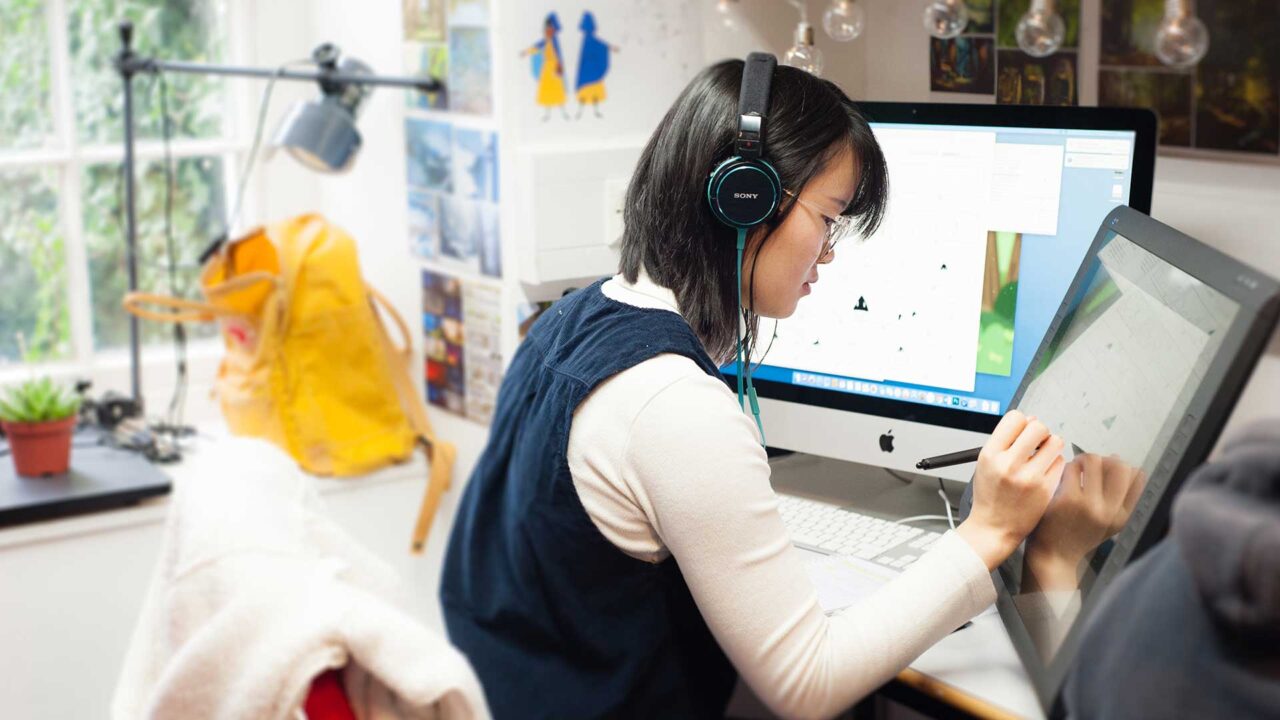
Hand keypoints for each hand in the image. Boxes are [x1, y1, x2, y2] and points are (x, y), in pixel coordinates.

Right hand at [957, 410, 1065, 570]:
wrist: (994, 528)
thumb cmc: (990, 497)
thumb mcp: (986, 465)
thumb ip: (1005, 443)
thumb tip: (1030, 420)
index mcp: (990, 454)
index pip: (1015, 418)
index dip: (1023, 422)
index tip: (1023, 431)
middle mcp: (1008, 464)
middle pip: (1038, 426)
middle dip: (1040, 432)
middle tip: (1037, 442)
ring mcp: (1028, 476)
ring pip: (1054, 442)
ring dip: (1051, 445)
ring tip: (1043, 456)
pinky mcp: (1045, 488)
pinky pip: (1060, 462)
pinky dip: (1055, 463)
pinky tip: (1046, 471)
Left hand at [1022, 454, 1146, 589]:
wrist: (1054, 556)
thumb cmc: (1077, 535)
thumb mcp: (1108, 522)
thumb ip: (1117, 496)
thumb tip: (1118, 457)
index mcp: (1123, 515)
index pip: (1137, 476)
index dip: (1122, 466)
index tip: (1108, 469)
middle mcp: (1110, 511)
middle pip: (1119, 464)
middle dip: (1105, 459)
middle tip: (1092, 465)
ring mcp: (1089, 504)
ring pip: (1094, 459)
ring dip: (1084, 458)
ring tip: (1077, 467)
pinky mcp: (1068, 499)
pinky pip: (1072, 467)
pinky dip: (1069, 466)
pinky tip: (1064, 475)